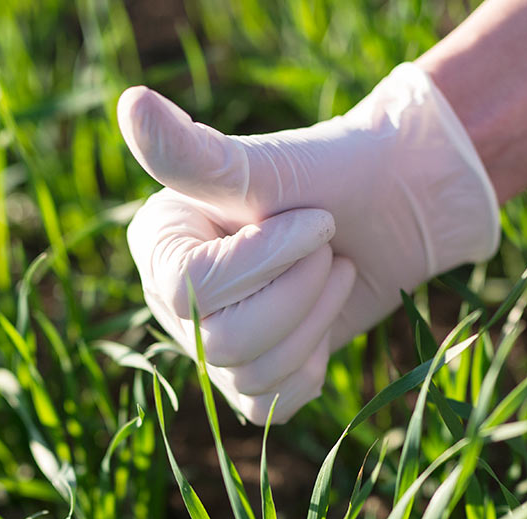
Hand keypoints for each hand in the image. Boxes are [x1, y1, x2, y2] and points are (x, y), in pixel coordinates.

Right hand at [118, 64, 499, 423]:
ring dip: (314, 324)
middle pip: (220, 343)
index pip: (192, 288)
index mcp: (160, 243)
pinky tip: (324, 322)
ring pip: (249, 376)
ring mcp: (209, 345)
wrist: (396, 215)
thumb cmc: (335, 176)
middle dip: (298, 296)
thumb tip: (130, 104)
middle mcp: (171, 300)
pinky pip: (268, 406)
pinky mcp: (249, 379)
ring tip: (334, 272)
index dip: (265, 264)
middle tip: (330, 249)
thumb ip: (198, 154)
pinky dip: (310, 369)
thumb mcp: (271, 165)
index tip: (319, 221)